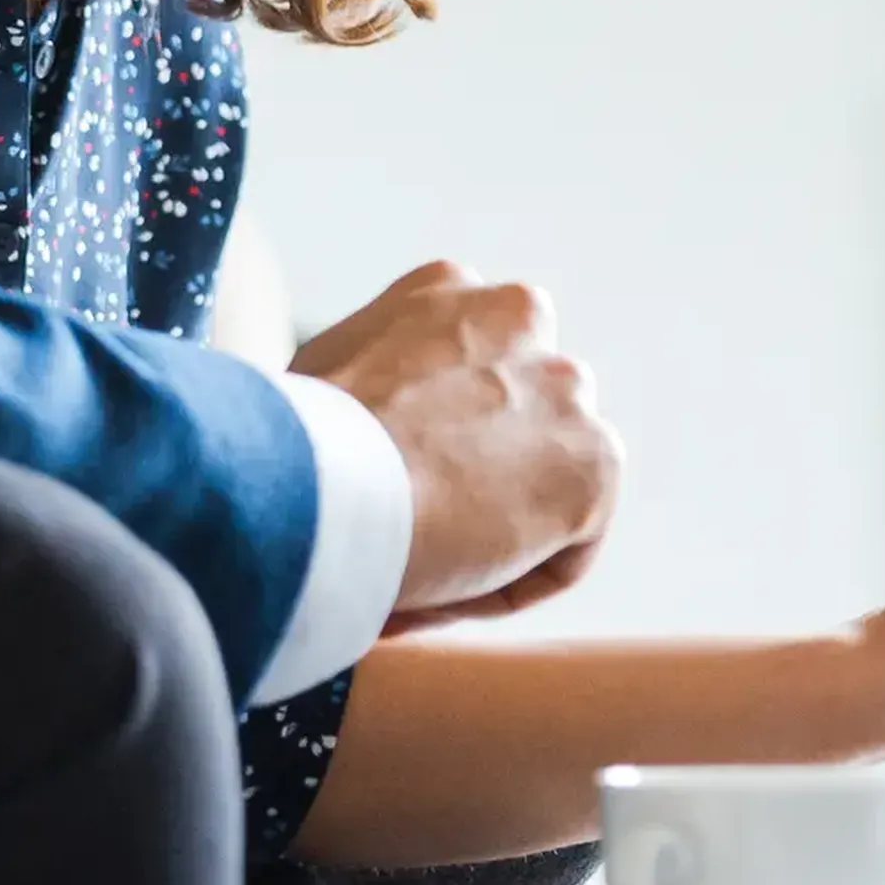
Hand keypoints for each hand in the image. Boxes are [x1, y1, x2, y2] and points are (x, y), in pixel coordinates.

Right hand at [289, 260, 623, 628]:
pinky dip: (508, 585)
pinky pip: (563, 550)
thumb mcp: (321, 373)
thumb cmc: (290, 445)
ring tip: (419, 570)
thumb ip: (368, 379)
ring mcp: (564, 391)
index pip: (470, 365)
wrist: (320, 486)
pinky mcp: (594, 466)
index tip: (386, 485)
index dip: (430, 437)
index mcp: (448, 291)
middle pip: (519, 413)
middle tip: (412, 530)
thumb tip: (355, 430)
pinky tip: (442, 593)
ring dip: (498, 531)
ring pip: (545, 481)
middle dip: (481, 470)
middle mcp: (518, 318)